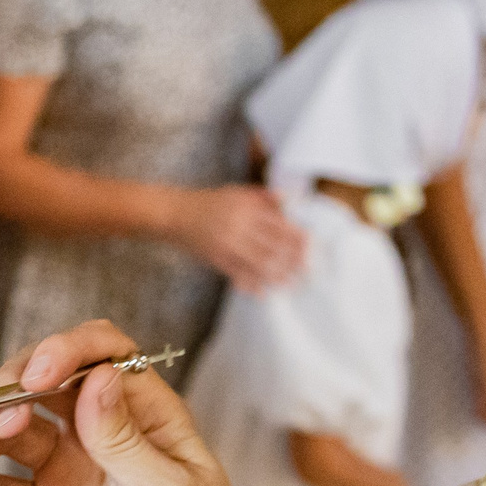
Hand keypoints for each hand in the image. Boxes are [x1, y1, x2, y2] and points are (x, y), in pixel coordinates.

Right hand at [0, 320, 267, 485]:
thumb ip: (125, 441)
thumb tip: (96, 375)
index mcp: (145, 414)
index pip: (104, 353)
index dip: (66, 350)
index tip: (38, 374)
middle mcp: (101, 432)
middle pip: (46, 384)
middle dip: (12, 391)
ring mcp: (69, 471)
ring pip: (16, 432)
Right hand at [168, 184, 304, 292]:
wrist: (174, 213)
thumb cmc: (208, 201)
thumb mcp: (236, 192)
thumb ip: (263, 196)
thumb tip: (290, 199)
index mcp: (247, 208)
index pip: (278, 224)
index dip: (296, 237)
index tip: (311, 247)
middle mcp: (239, 226)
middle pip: (272, 246)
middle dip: (292, 260)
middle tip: (308, 272)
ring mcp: (227, 244)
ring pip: (257, 262)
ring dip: (276, 275)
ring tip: (291, 284)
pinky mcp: (215, 258)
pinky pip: (236, 273)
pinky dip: (250, 284)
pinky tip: (263, 293)